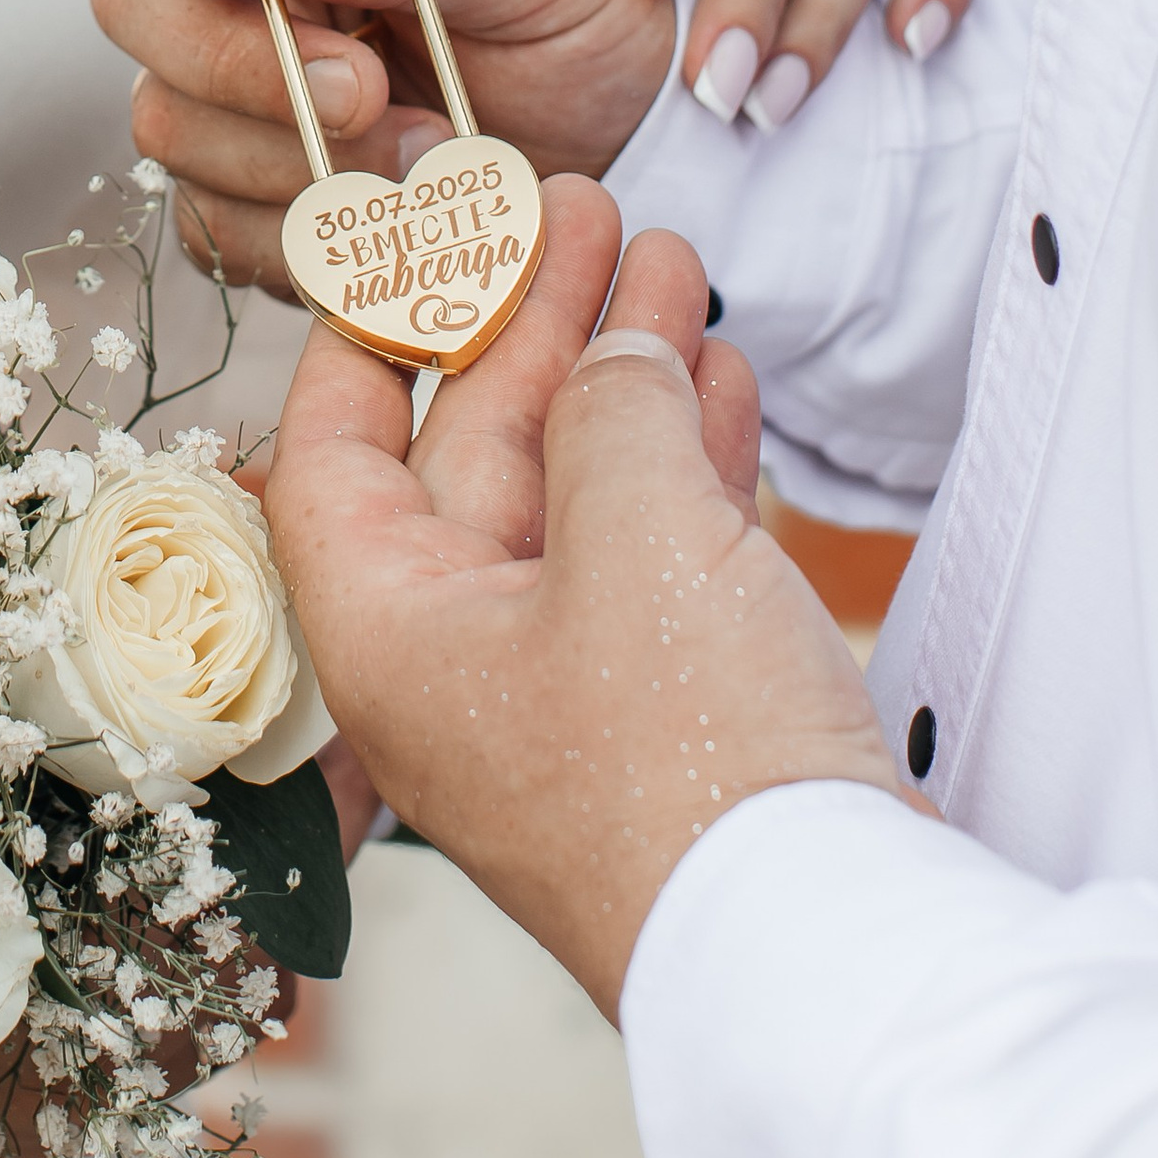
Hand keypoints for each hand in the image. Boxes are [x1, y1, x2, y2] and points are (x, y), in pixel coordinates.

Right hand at [95, 0, 675, 290]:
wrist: (627, 131)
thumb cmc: (585, 4)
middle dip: (236, 57)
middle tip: (367, 89)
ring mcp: (232, 78)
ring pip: (163, 118)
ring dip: (293, 156)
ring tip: (432, 156)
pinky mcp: (244, 186)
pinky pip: (210, 223)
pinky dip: (303, 234)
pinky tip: (399, 217)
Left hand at [266, 178, 907, 1019]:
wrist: (825, 950)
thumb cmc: (685, 756)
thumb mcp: (633, 535)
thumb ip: (609, 414)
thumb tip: (617, 355)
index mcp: (389, 629)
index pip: (332, 451)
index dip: (370, 330)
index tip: (415, 232)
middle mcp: (458, 660)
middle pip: (471, 451)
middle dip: (531, 320)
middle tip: (583, 206)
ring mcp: (565, 690)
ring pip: (576, 489)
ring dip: (621, 368)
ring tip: (668, 256)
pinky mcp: (666, 711)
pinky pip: (650, 551)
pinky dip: (680, 454)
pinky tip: (714, 372)